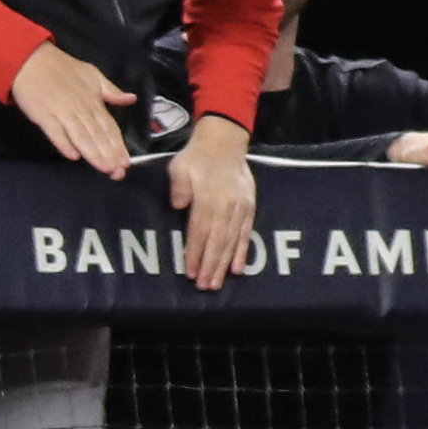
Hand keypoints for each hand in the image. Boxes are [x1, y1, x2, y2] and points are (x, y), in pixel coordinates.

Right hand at [9, 41, 134, 177]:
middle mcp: (80, 108)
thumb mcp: (91, 74)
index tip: (126, 163)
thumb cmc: (61, 67)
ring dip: (93, 153)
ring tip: (103, 168)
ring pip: (80, 135)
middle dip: (109, 154)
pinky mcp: (42, 114)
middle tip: (118, 173)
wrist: (30, 59)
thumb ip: (110, 90)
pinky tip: (73, 156)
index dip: (118, 145)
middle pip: (97, 134)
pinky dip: (64, 143)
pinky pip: (54, 131)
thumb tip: (131, 99)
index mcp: (93, 100)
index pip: (109, 126)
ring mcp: (61, 111)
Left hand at [169, 114, 253, 291]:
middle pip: (217, 240)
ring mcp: (240, 207)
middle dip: (209, 265)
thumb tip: (178, 206)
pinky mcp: (249, 207)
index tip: (189, 271)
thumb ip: (179, 187)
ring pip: (231, 241)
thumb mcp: (179, 166)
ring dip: (223, 264)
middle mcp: (226, 205)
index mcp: (207, 196)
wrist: (224, 142)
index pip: (199, 230)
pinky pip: (246, 233)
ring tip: (216, 283)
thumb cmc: (196, 157)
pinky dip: (241, 252)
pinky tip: (237, 269)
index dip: (194, 252)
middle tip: (203, 286)